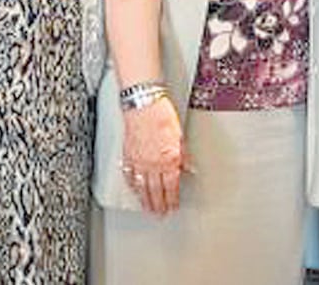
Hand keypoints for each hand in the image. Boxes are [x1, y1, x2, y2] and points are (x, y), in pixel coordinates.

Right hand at [121, 96, 188, 214]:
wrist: (143, 104)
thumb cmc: (162, 115)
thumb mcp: (180, 135)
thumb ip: (184, 155)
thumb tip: (190, 168)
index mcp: (169, 160)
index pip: (171, 187)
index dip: (172, 199)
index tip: (172, 207)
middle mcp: (153, 164)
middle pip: (156, 191)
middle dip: (159, 205)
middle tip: (160, 214)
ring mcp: (139, 161)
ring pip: (142, 187)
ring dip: (145, 200)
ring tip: (147, 208)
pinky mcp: (128, 155)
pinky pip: (129, 175)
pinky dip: (132, 185)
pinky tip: (134, 190)